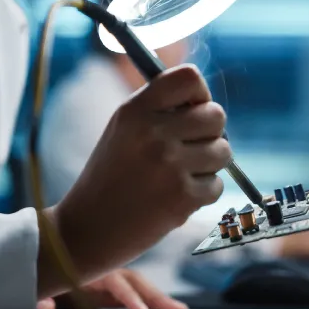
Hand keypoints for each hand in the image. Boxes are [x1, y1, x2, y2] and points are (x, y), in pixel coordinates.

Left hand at [35, 269, 187, 308]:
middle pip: (136, 282)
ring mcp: (108, 277)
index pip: (116, 283)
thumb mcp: (40, 283)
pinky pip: (133, 291)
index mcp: (89, 267)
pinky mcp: (108, 286)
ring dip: (158, 298)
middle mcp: (103, 269)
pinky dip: (148, 299)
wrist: (39, 253)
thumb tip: (46, 306)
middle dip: (157, 297)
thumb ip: (42, 296)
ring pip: (138, 285)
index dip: (129, 299)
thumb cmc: (41, 269)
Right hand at [38, 65, 229, 296]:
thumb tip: (205, 101)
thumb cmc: (109, 178)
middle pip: (216, 115)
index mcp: (135, 110)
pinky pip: (216, 185)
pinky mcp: (181, 198)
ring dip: (208, 165)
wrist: (85, 230)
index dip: (200, 94)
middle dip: (210, 133)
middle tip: (189, 149)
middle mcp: (153, 132)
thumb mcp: (122, 130)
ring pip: (223, 151)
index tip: (192, 110)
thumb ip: (159, 110)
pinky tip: (174, 198)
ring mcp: (169, 165)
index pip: (188, 78)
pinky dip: (201, 194)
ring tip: (179, 176)